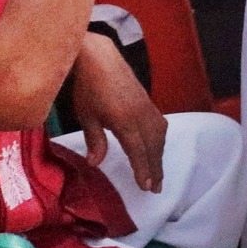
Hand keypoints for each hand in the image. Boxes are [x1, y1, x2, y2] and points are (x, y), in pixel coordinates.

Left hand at [71, 34, 166, 191]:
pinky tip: (157, 146)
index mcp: (124, 118)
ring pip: (159, 135)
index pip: (137, 148)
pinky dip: (160, 139)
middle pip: (153, 145)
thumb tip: (96, 163)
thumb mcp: (86, 116)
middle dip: (155, 167)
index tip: (146, 185)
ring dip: (159, 155)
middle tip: (156, 188)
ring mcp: (146, 106)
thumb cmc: (88, 87)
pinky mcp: (147, 101)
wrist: (100, 58)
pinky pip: (159, 123)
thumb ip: (95, 140)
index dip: (143, 168)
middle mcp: (140, 113)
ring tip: (157, 173)